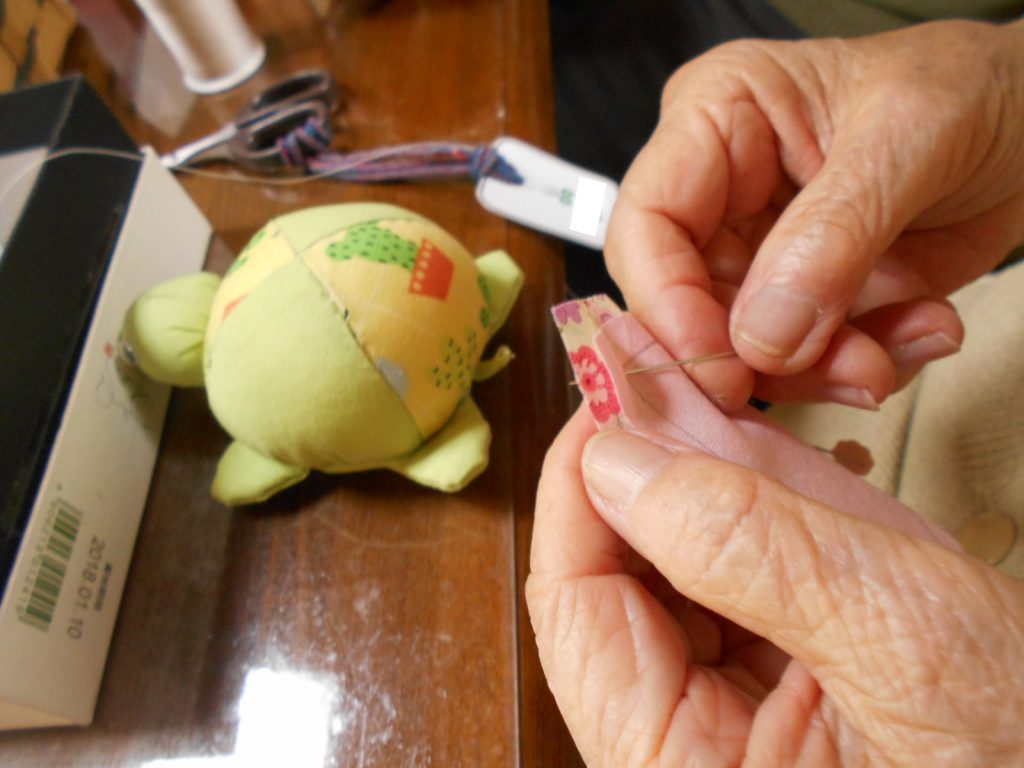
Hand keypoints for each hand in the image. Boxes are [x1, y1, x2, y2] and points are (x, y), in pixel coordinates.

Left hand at [526, 411, 1023, 766]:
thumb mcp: (895, 640)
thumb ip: (746, 550)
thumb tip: (613, 455)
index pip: (575, 603)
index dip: (582, 476)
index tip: (612, 381)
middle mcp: (686, 748)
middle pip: (618, 575)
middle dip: (650, 458)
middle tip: (675, 363)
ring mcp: (734, 721)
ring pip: (678, 565)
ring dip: (702, 471)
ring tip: (724, 388)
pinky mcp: (784, 689)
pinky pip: (740, 580)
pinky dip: (757, 506)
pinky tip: (787, 456)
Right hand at [606, 19, 1023, 411]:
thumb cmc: (972, 90)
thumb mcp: (905, 140)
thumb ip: (829, 238)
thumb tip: (760, 337)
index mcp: (714, 122)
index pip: (647, 225)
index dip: (667, 303)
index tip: (723, 365)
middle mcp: (722, 194)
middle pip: (688, 303)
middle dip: (762, 354)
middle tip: (845, 370)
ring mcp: (763, 253)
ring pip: (746, 348)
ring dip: (822, 369)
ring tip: (893, 353)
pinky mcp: (807, 300)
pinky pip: (807, 361)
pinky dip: (865, 364)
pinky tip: (922, 326)